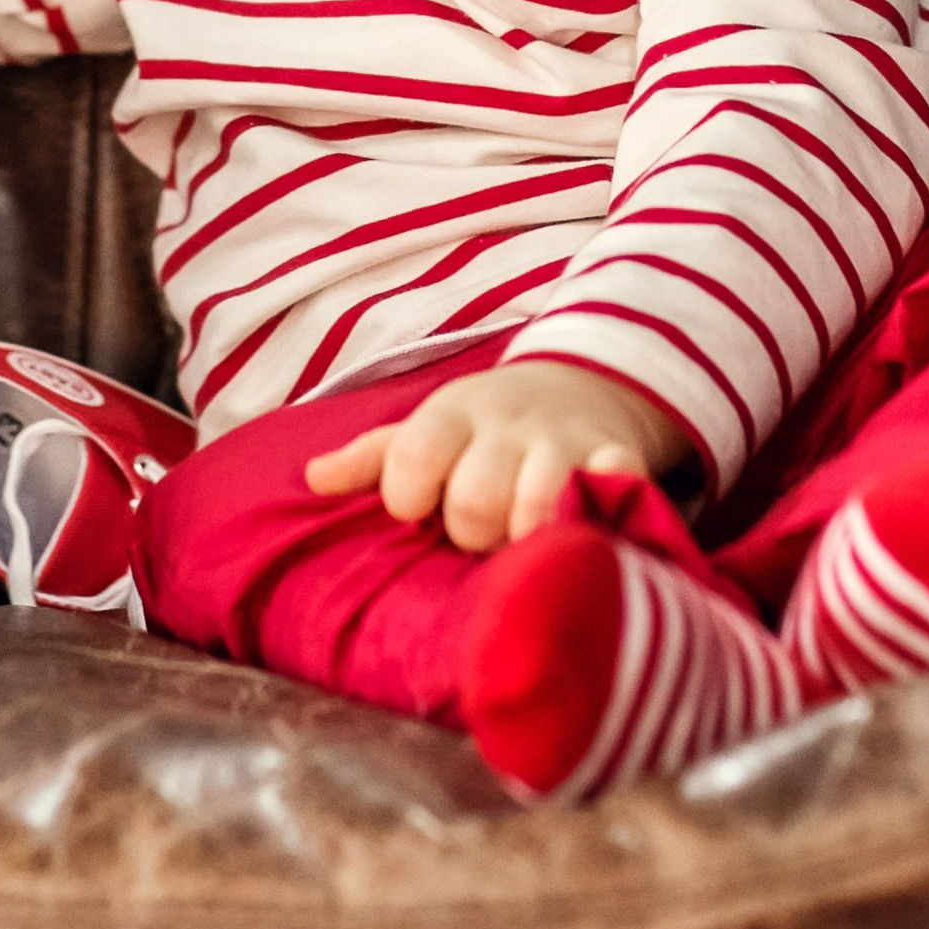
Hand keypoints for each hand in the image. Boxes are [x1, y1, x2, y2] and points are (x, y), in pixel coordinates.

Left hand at [305, 358, 685, 553]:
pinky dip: (603, 505)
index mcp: (450, 417)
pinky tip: (590, 526)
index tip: (420, 512)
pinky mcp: (616, 454)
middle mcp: (506, 427)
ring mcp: (563, 441)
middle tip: (480, 537)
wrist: (580, 384)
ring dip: (527, 537)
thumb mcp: (429, 427)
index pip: (410, 464)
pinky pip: (612, 484)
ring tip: (524, 544)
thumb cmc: (484, 428)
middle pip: (473, 502)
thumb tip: (312, 478)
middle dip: (471, 533)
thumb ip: (373, 457)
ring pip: (537, 502)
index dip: (409, 500)